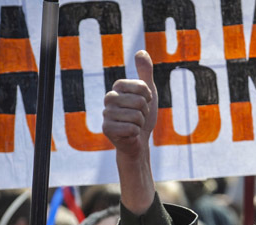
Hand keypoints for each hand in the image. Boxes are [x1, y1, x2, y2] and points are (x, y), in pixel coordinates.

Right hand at [103, 50, 157, 213]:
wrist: (138, 141)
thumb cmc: (143, 116)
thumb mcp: (148, 93)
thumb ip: (145, 72)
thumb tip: (141, 51)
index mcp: (117, 88)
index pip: (141, 86)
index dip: (149, 97)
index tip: (145, 102)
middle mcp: (109, 99)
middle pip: (139, 101)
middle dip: (145, 112)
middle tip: (139, 117)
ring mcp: (106, 114)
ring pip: (136, 116)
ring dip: (141, 123)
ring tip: (135, 125)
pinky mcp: (107, 129)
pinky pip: (131, 128)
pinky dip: (136, 133)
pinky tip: (130, 134)